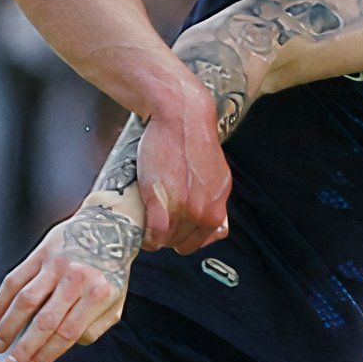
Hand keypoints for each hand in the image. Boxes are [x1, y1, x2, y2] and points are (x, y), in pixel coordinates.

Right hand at [0, 197, 140, 361]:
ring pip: (25, 301)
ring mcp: (57, 264)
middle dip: (24, 348)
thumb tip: (65, 345)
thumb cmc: (110, 271)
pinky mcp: (41, 253)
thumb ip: (95, 327)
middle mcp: (77, 278)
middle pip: (45, 321)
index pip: (68, 333)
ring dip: (8, 327)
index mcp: (99, 293)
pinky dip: (0, 301)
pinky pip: (15, 280)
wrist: (109, 225)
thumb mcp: (116, 300)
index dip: (47, 355)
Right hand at [137, 95, 233, 253]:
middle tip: (157, 223)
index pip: (202, 240)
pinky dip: (148, 237)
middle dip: (169, 236)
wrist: (182, 118)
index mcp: (218, 205)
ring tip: (148, 221)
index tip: (174, 231)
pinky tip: (144, 232)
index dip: (185, 238)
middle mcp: (205, 210)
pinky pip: (155, 233)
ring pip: (167, 240)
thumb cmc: (193, 142)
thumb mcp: (216, 176)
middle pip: (183, 243)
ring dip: (156, 236)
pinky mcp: (162, 200)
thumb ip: (212, 198)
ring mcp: (184, 208)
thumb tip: (206, 218)